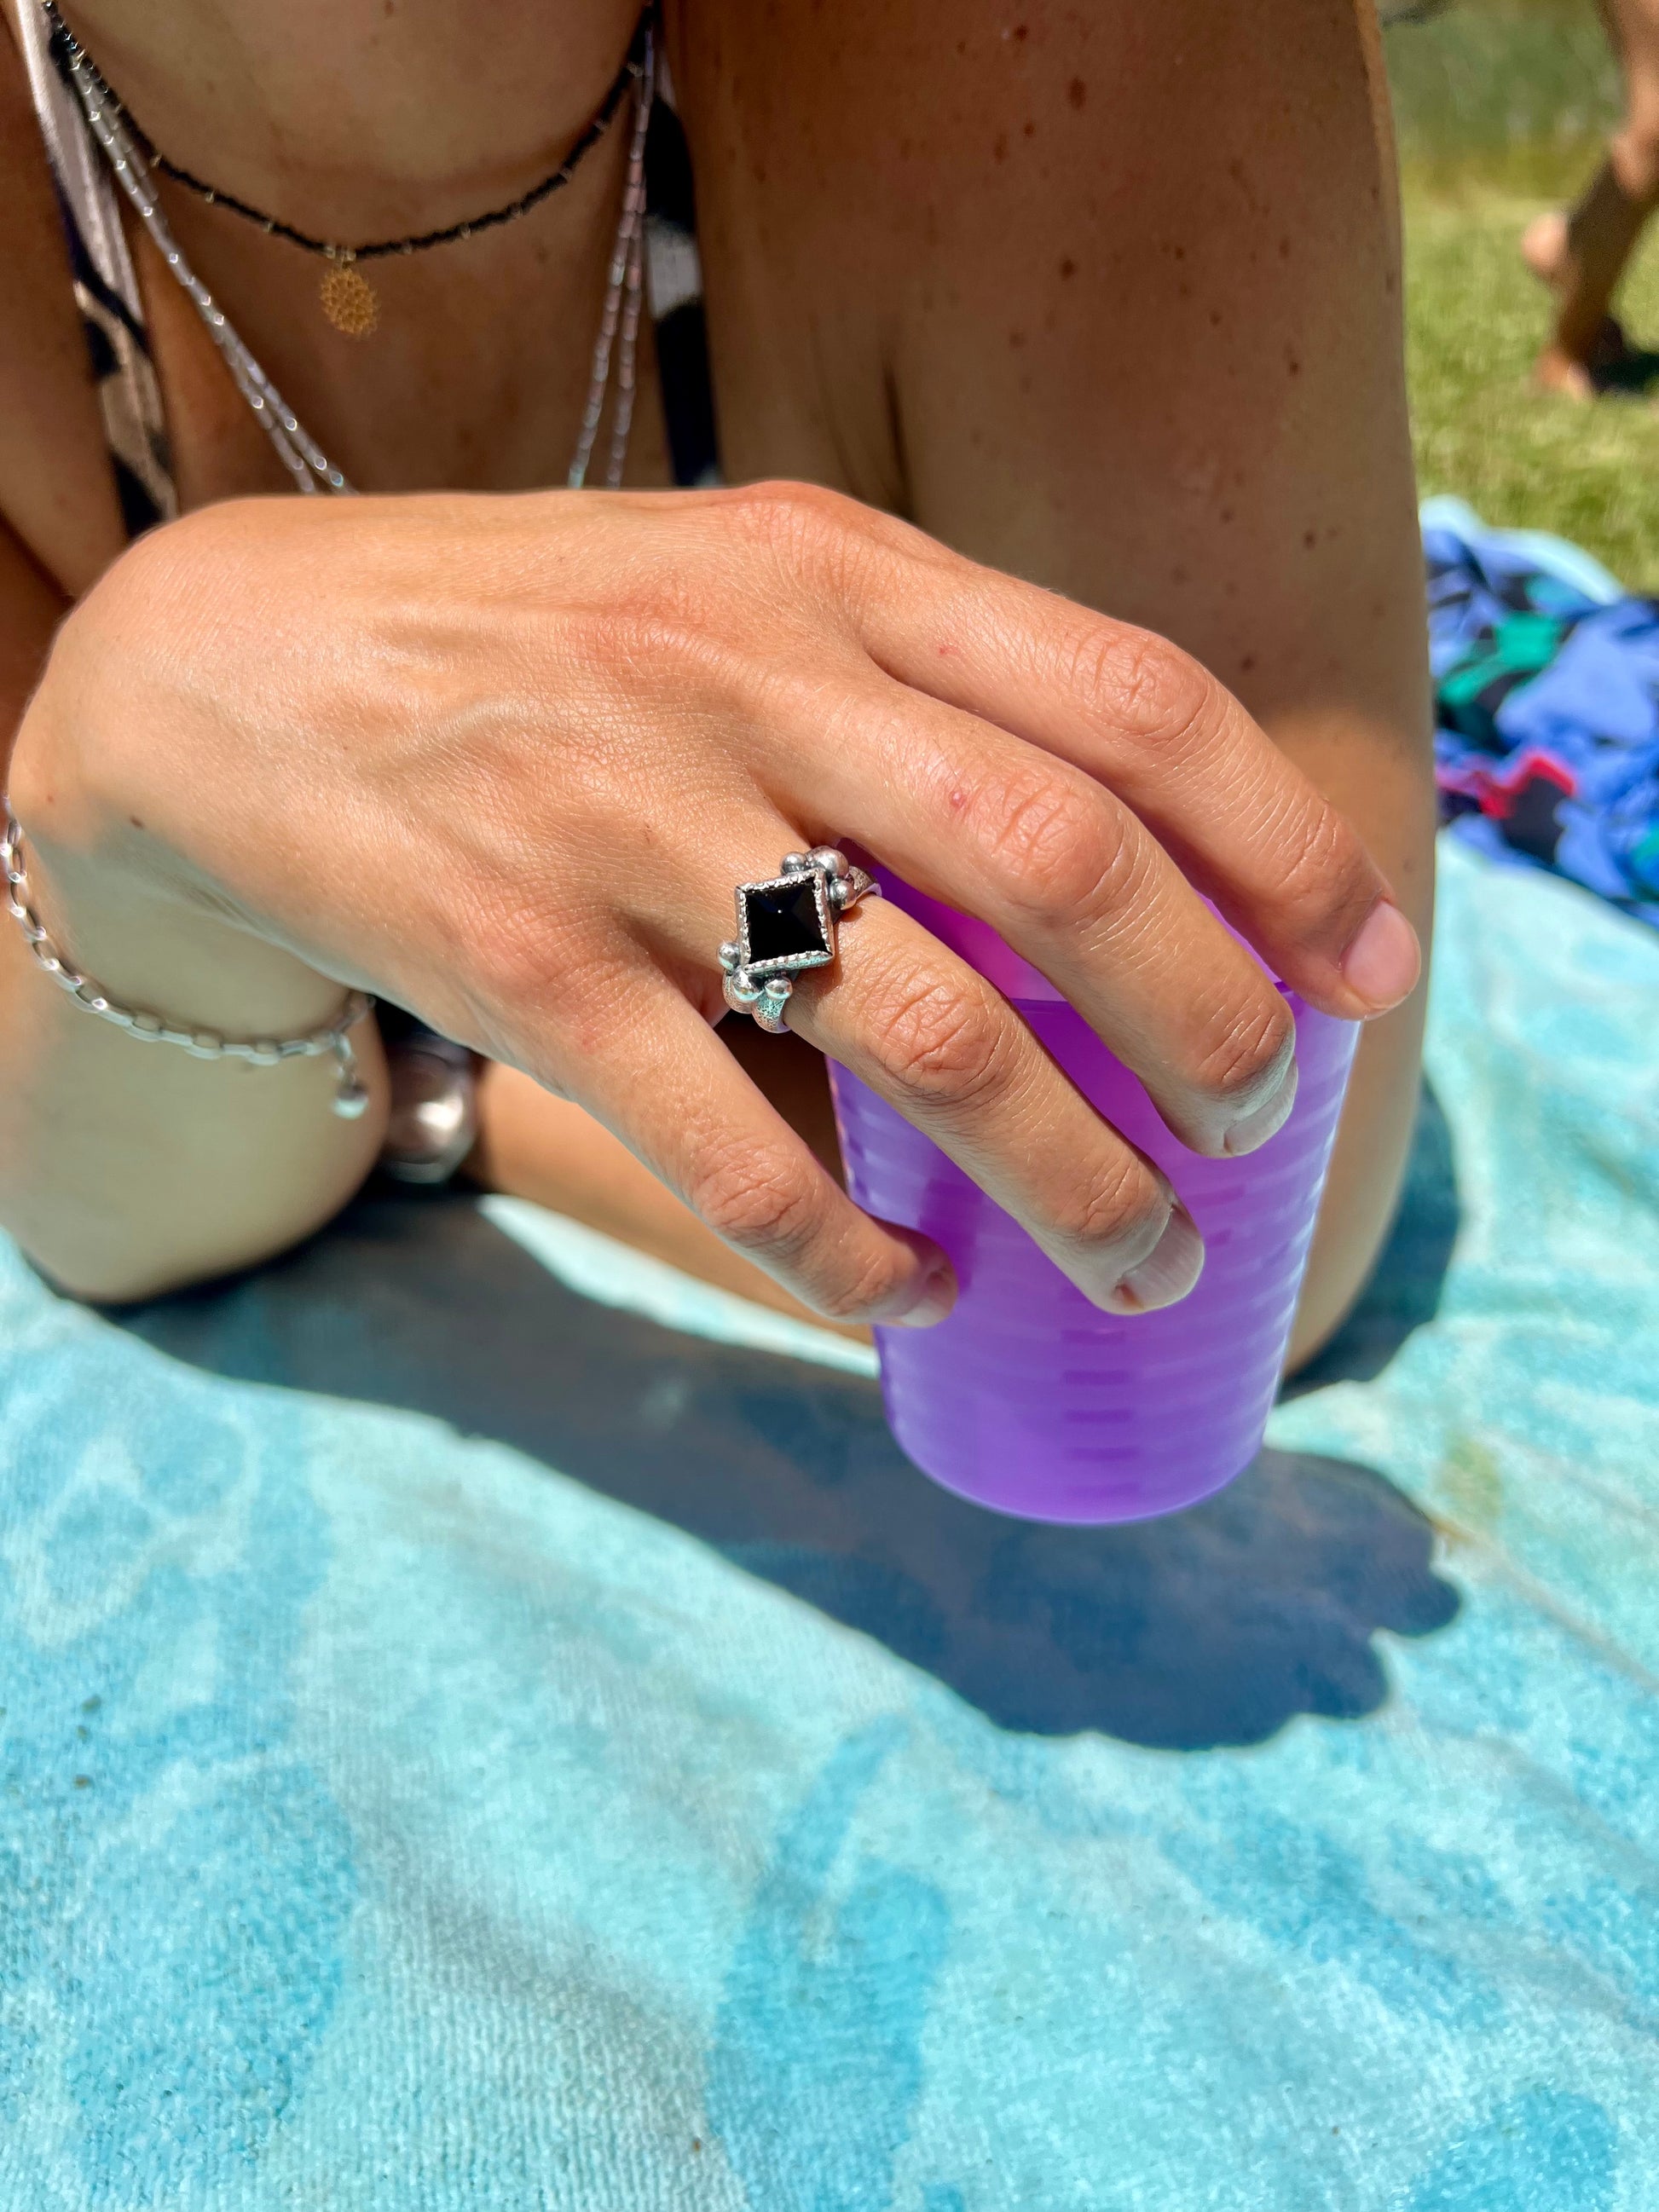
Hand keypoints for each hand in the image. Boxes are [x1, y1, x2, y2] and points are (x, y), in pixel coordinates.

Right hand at [12, 482, 1418, 1324]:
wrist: (230, 668)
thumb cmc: (530, 647)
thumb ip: (916, 678)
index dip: (1288, 849)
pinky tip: (910, 1290)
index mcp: (833, 570)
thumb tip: (1129, 869)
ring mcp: (629, 821)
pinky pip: (733, 1144)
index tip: (1370, 971)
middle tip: (1256, 1138)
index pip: (1134, 699)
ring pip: (930, 1034)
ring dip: (1073, 1181)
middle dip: (1213, 1035)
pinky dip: (849, 1248)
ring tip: (1137, 1262)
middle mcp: (750, 678)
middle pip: (1070, 870)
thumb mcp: (736, 589)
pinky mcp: (518, 960)